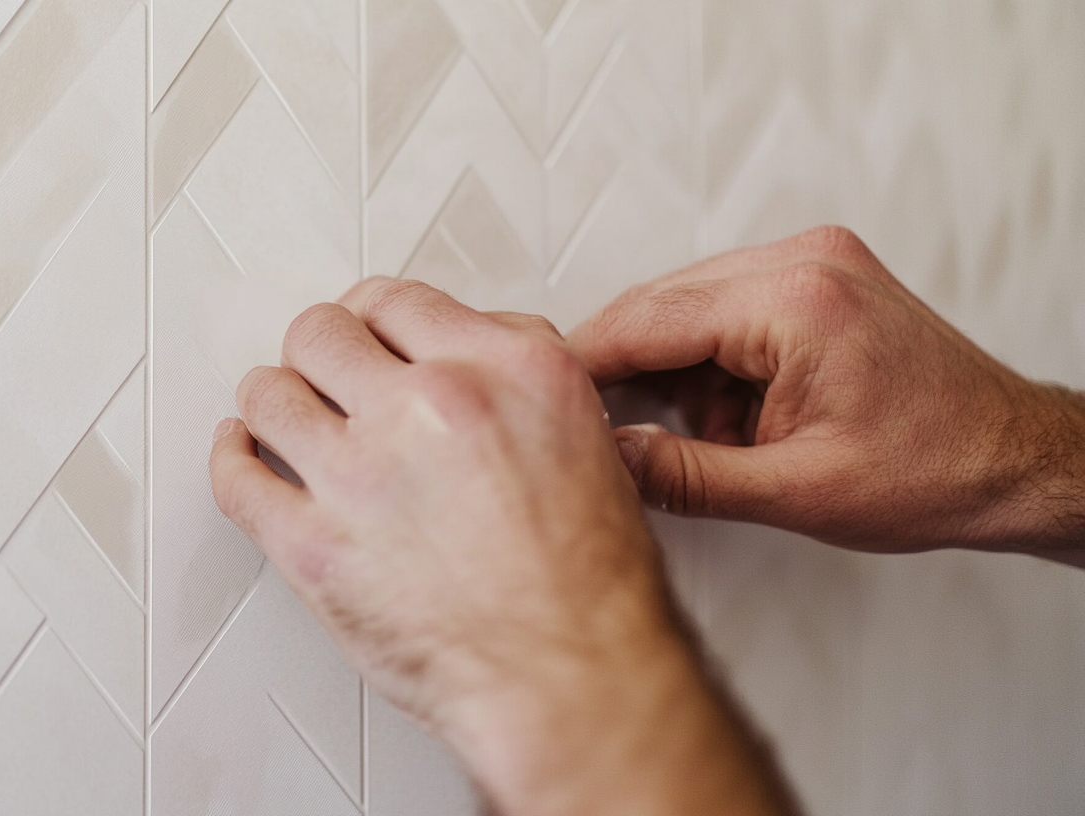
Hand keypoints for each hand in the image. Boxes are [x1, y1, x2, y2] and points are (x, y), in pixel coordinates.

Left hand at [210, 279, 795, 815]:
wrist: (574, 679)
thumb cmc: (591, 585)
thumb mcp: (586, 436)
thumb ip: (515, 375)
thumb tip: (458, 349)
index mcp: (506, 370)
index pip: (396, 300)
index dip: (370, 318)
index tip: (361, 335)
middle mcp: (432, 408)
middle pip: (322, 333)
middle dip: (317, 353)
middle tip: (319, 375)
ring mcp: (363, 476)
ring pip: (269, 395)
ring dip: (270, 402)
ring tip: (276, 414)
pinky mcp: (313, 547)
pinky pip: (236, 478)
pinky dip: (231, 458)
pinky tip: (241, 454)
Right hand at [568, 226, 1084, 561]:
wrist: (1013, 459)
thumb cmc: (935, 471)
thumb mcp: (794, 492)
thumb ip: (685, 475)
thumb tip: (607, 459)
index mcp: (796, 302)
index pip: (646, 320)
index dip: (583, 366)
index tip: (540, 401)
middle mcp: (803, 262)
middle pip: (658, 303)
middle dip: (625, 371)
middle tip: (602, 433)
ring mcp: (813, 260)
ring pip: (686, 305)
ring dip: (671, 369)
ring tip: (705, 438)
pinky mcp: (817, 274)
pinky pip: (724, 306)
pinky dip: (709, 360)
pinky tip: (729, 414)